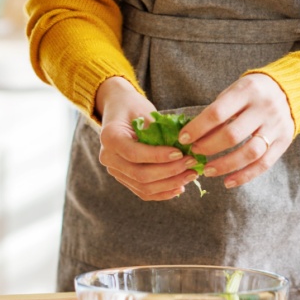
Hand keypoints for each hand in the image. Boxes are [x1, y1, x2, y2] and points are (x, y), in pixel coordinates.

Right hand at [94, 76, 198, 200]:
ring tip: (190, 175)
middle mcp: (108, 157)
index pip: (135, 154)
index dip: (159, 157)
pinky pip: (143, 192)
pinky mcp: (124, 178)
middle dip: (170, 172)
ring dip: (170, 184)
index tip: (180, 153)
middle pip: (140, 175)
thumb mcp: (145, 111)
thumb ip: (160, 131)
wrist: (118, 109)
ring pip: (143, 187)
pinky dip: (163, 192)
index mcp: (110, 137)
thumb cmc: (133, 106)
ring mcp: (114, 170)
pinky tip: (180, 186)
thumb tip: (185, 148)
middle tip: (192, 164)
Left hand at [180, 73, 295, 189]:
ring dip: (225, 165)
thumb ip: (218, 111)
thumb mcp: (235, 91)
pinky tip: (227, 182)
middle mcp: (264, 108)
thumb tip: (192, 136)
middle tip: (194, 153)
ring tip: (207, 170)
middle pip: (232, 135)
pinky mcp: (284, 141)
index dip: (198, 128)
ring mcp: (276, 126)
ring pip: (249, 153)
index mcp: (247, 90)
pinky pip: (264, 164)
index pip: (217, 113)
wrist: (291, 90)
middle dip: (208, 147)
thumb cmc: (252, 92)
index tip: (183, 138)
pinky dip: (244, 176)